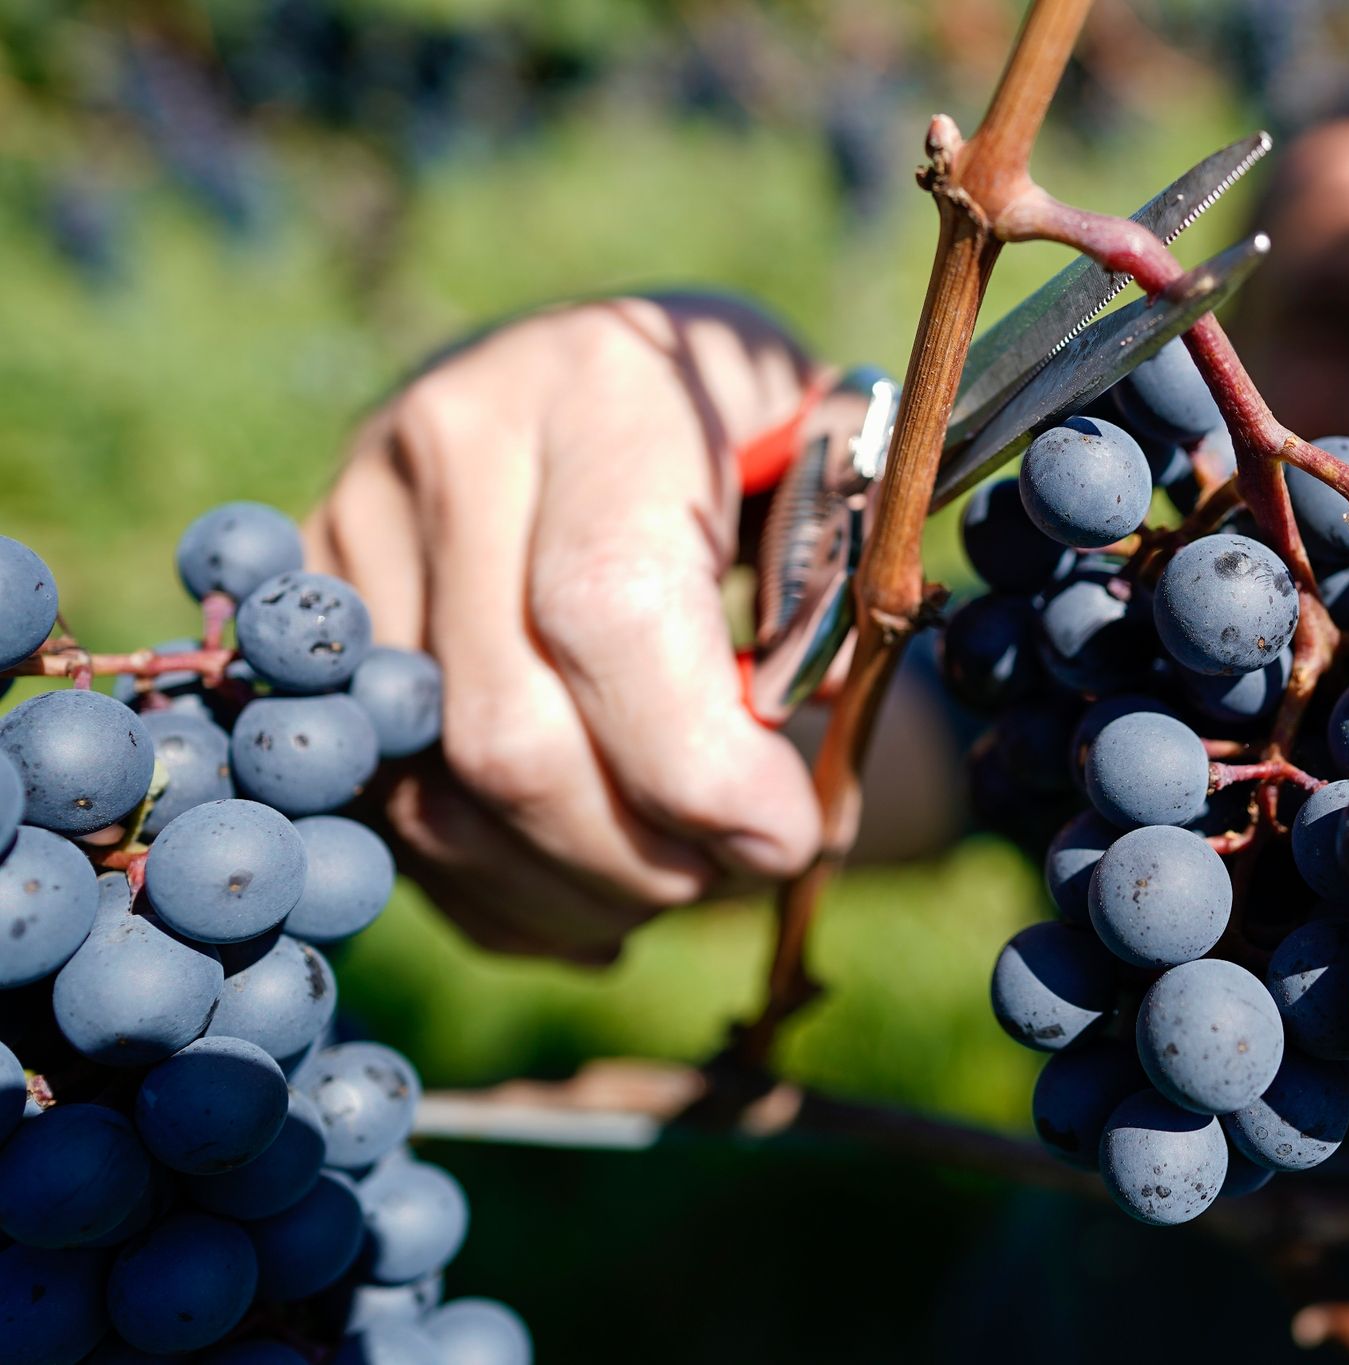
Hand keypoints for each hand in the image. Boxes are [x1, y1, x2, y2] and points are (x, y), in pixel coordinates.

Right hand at [304, 296, 823, 962]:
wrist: (604, 369)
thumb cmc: (752, 432)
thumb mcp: (834, 464)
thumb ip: (839, 598)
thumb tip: (797, 775)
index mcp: (603, 386)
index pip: (612, 613)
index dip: (701, 766)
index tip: (790, 834)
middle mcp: (452, 440)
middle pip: (510, 736)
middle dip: (643, 854)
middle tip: (740, 865)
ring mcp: (353, 522)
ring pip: (436, 798)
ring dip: (575, 888)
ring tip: (676, 875)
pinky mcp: (309, 606)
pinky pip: (384, 808)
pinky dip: (499, 892)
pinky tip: (591, 886)